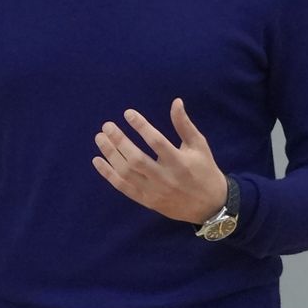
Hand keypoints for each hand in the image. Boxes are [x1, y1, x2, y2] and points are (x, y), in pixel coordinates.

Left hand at [92, 97, 227, 224]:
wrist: (209, 206)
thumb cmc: (204, 170)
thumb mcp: (198, 145)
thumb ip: (184, 125)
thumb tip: (176, 101)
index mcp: (179, 162)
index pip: (156, 142)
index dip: (141, 126)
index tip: (128, 113)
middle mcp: (165, 177)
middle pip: (137, 159)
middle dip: (119, 141)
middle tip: (107, 125)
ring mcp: (154, 191)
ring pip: (127, 173)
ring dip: (110, 155)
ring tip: (100, 138)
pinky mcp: (147, 201)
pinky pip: (123, 187)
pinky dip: (108, 174)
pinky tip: (97, 160)